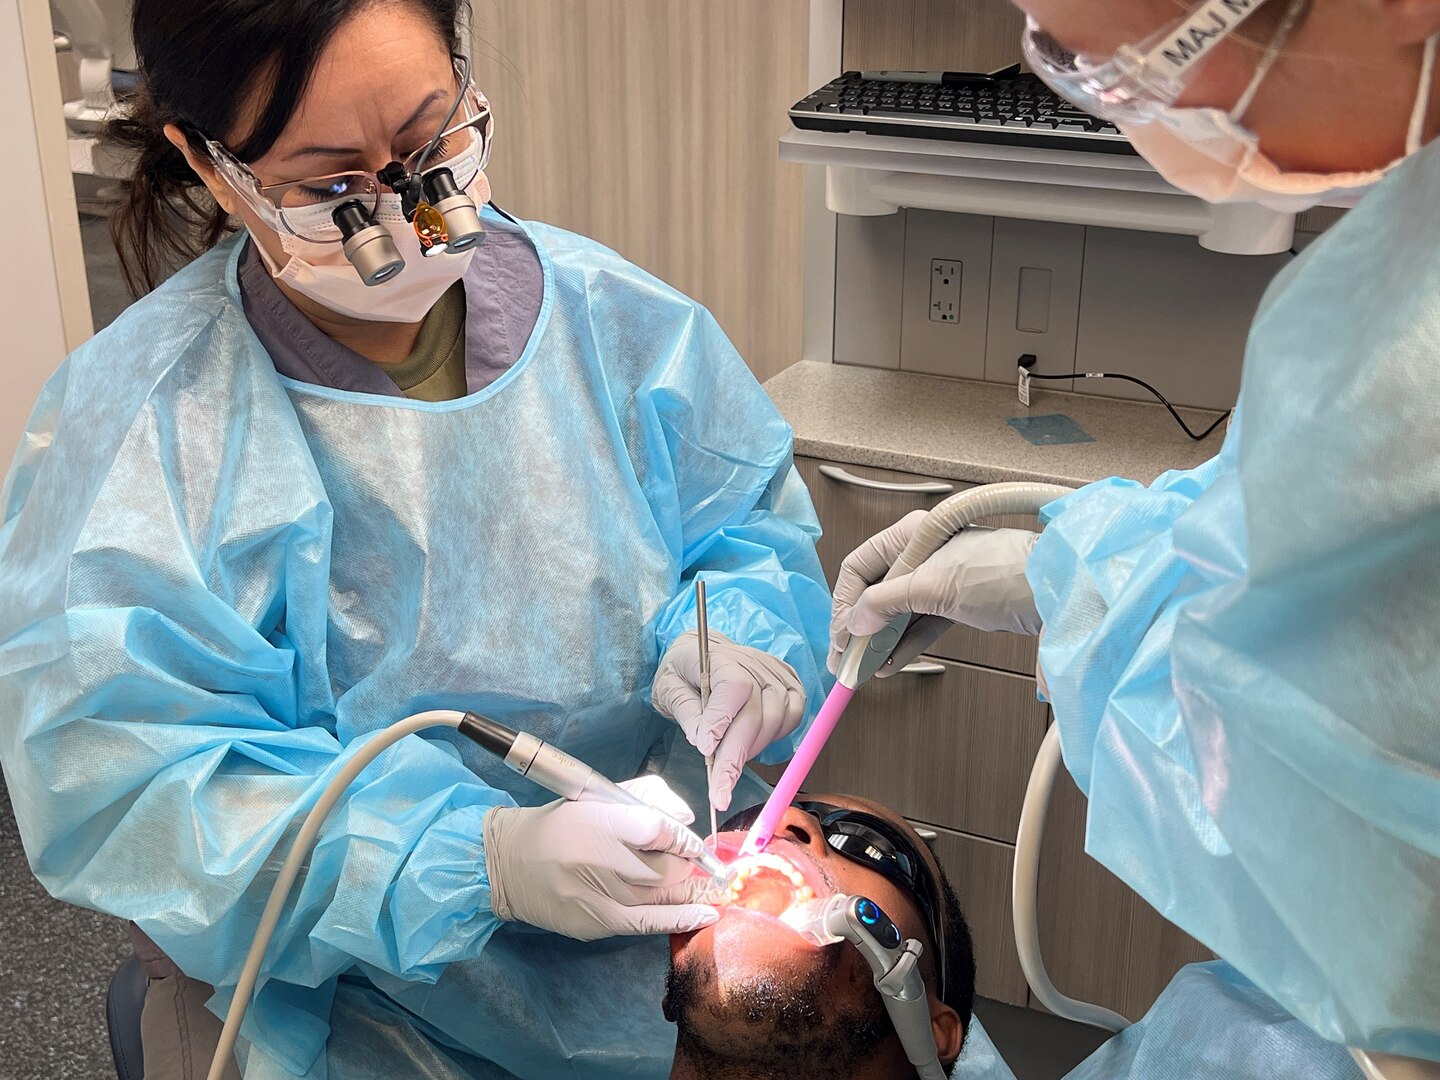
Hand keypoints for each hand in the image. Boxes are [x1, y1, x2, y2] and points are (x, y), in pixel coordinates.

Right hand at [483, 775, 717, 939]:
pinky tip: (706, 914)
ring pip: (663, 895)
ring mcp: (598, 895)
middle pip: (665, 866)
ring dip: (693, 891)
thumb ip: (646, 797)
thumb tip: (687, 820)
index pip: (656, 829)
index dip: (683, 838)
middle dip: (688, 865)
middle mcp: (599, 859)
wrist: (509, 864)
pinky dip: (681, 919)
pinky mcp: (597, 922)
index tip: (694, 843)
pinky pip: (648, 923)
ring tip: (716, 888)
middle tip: (698, 865)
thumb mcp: (597, 796)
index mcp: (597, 819)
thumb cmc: (561, 825)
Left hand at [651, 631, 804, 811]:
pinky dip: (772, 738)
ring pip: (775, 720)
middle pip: (756, 712)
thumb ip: (685, 710)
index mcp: (718, 658)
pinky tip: (751, 744)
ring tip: (729, 761)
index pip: (734, 686)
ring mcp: (776, 673)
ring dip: (751, 750)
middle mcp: (753, 662)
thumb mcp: (668, 687)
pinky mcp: (790, 685)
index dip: (722, 720)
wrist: (705, 653)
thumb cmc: (685, 672)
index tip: (705, 749)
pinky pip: (791, 718)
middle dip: (735, 757)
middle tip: (720, 790)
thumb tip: (701, 739)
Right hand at [829, 513, 1040, 676]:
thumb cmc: (998, 572)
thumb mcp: (933, 586)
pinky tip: (889, 665)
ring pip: (896, 614)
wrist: (1056, 589)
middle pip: (875, 593)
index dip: (844, 604)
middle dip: (859, 629)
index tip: (840, 639)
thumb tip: (853, 623)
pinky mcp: (957, 604)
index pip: (859, 568)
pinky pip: (920, 626)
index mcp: (910, 536)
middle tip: (844, 662)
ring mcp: (939, 580)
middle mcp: (920, 554)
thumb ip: (886, 603)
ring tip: (864, 670)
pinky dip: (904, 646)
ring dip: (879, 642)